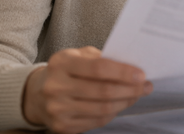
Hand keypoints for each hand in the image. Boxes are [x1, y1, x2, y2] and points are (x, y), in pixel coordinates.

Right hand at [22, 46, 151, 133]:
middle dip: (130, 89)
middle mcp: (56, 87)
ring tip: (137, 95)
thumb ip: (102, 58)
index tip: (142, 74)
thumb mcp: (79, 56)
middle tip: (146, 86)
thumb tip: (133, 67)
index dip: (123, 72)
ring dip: (126, 102)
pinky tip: (121, 104)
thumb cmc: (67, 71)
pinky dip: (113, 113)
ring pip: (103, 109)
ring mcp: (57, 110)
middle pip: (103, 92)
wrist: (37, 94)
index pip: (99, 68)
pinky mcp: (62, 127)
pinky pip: (97, 121)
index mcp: (61, 63)